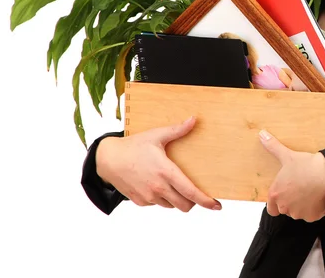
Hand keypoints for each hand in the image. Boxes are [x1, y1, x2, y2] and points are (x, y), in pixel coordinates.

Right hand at [96, 117, 221, 212]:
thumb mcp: (156, 135)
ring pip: (171, 205)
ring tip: (173, 184)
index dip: (206, 201)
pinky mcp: (140, 201)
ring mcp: (148, 197)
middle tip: (194, 192)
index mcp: (166, 172)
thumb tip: (194, 120)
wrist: (107, 159)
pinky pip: (157, 204)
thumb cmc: (133, 146)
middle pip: (184, 205)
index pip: (191, 192)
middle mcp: (158, 188)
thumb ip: (177, 130)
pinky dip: (161, 198)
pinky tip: (157, 184)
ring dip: (176, 199)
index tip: (217, 205)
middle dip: (193, 201)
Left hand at [259, 130, 324, 221]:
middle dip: (291, 202)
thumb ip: (272, 146)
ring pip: (299, 212)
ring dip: (302, 206)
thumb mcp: (287, 155)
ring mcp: (298, 213)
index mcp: (275, 194)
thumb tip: (262, 134)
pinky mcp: (311, 217)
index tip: (285, 194)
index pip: (271, 209)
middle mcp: (284, 206)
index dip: (277, 202)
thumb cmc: (306, 166)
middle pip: (285, 209)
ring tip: (309, 190)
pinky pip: (311, 215)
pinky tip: (318, 196)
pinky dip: (314, 209)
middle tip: (299, 188)